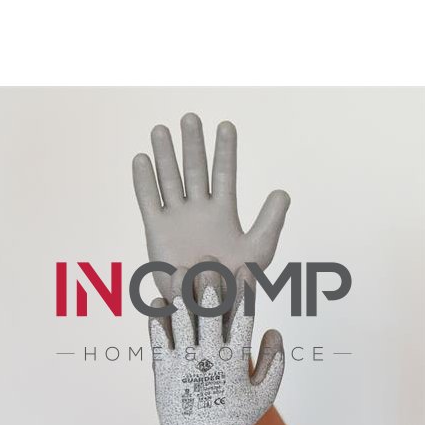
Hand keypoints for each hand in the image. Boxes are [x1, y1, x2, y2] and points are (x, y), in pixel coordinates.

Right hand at [132, 113, 290, 299]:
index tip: (226, 125)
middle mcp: (198, 210)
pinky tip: (141, 159)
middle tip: (190, 117)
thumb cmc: (235, 285)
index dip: (225, 150)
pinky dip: (144, 182)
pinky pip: (149, 202)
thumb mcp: (259, 251)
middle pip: (194, 169)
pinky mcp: (157, 231)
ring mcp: (176, 219)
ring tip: (160, 129)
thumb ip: (271, 221)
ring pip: (170, 179)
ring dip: (165, 155)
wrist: (206, 307)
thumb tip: (282, 192)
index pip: (224, 173)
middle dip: (192, 144)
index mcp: (224, 212)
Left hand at [149, 268, 284, 424]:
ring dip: (181, 294)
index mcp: (235, 360)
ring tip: (178, 271)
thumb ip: (274, 361)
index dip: (244, 291)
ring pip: (182, 320)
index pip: (242, 318)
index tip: (243, 270)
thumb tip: (275, 330)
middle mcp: (210, 358)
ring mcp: (185, 364)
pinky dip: (157, 319)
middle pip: (210, 312)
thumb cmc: (236, 422)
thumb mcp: (264, 394)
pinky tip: (156, 303)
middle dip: (209, 283)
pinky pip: (158, 340)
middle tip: (206, 259)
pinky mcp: (163, 372)